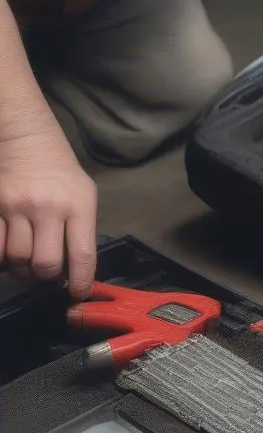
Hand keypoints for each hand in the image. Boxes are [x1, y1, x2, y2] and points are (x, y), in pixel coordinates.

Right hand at [0, 129, 96, 299]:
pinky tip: (8, 249)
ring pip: (17, 259)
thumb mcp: (83, 195)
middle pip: (46, 265)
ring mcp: (17, 207)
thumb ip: (81, 229)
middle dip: (46, 276)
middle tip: (46, 270)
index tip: (78, 295)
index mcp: (78, 206)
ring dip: (21, 267)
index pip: (83, 256)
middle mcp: (48, 208)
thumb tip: (76, 268)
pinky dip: (1, 256)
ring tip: (26, 257)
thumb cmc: (60, 171)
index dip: (81, 283)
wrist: (26, 138)